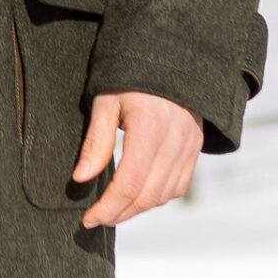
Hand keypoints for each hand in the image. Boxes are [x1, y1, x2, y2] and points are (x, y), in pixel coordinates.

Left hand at [73, 90, 201, 228]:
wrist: (169, 58)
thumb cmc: (129, 78)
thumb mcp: (106, 102)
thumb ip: (96, 142)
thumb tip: (81, 179)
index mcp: (150, 126)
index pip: (128, 184)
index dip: (107, 207)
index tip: (88, 219)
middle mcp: (175, 140)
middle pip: (147, 196)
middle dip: (120, 214)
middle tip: (97, 218)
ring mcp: (189, 145)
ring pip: (164, 195)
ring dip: (138, 209)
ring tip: (114, 209)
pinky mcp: (196, 147)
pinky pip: (178, 186)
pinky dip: (157, 197)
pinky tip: (138, 195)